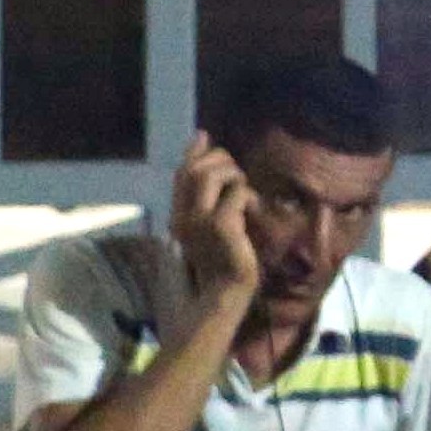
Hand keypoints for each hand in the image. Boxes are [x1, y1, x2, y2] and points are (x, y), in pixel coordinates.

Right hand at [167, 134, 258, 311]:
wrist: (225, 293)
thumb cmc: (224, 260)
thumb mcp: (212, 225)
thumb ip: (209, 197)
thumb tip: (214, 175)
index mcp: (177, 216)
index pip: (181, 173)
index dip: (194, 151)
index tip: (204, 137)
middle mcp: (181, 216)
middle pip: (193, 169)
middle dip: (220, 161)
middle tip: (237, 175)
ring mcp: (198, 221)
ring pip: (210, 175)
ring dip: (233, 174)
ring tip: (244, 192)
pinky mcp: (220, 226)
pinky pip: (238, 193)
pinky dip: (250, 196)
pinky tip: (253, 212)